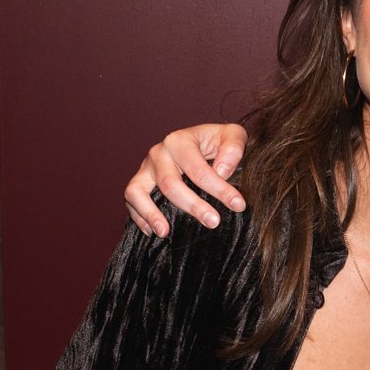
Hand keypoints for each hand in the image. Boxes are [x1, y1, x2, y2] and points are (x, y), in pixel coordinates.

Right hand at [125, 123, 249, 236]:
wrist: (201, 143)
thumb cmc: (217, 142)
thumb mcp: (233, 136)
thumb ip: (233, 149)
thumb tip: (222, 172)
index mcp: (180, 140)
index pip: (198, 169)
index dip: (219, 189)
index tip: (238, 205)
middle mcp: (158, 153)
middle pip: (170, 184)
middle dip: (193, 206)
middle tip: (213, 222)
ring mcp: (145, 169)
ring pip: (137, 191)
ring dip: (150, 214)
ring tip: (165, 232)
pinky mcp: (138, 183)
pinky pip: (130, 200)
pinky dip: (139, 217)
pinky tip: (154, 232)